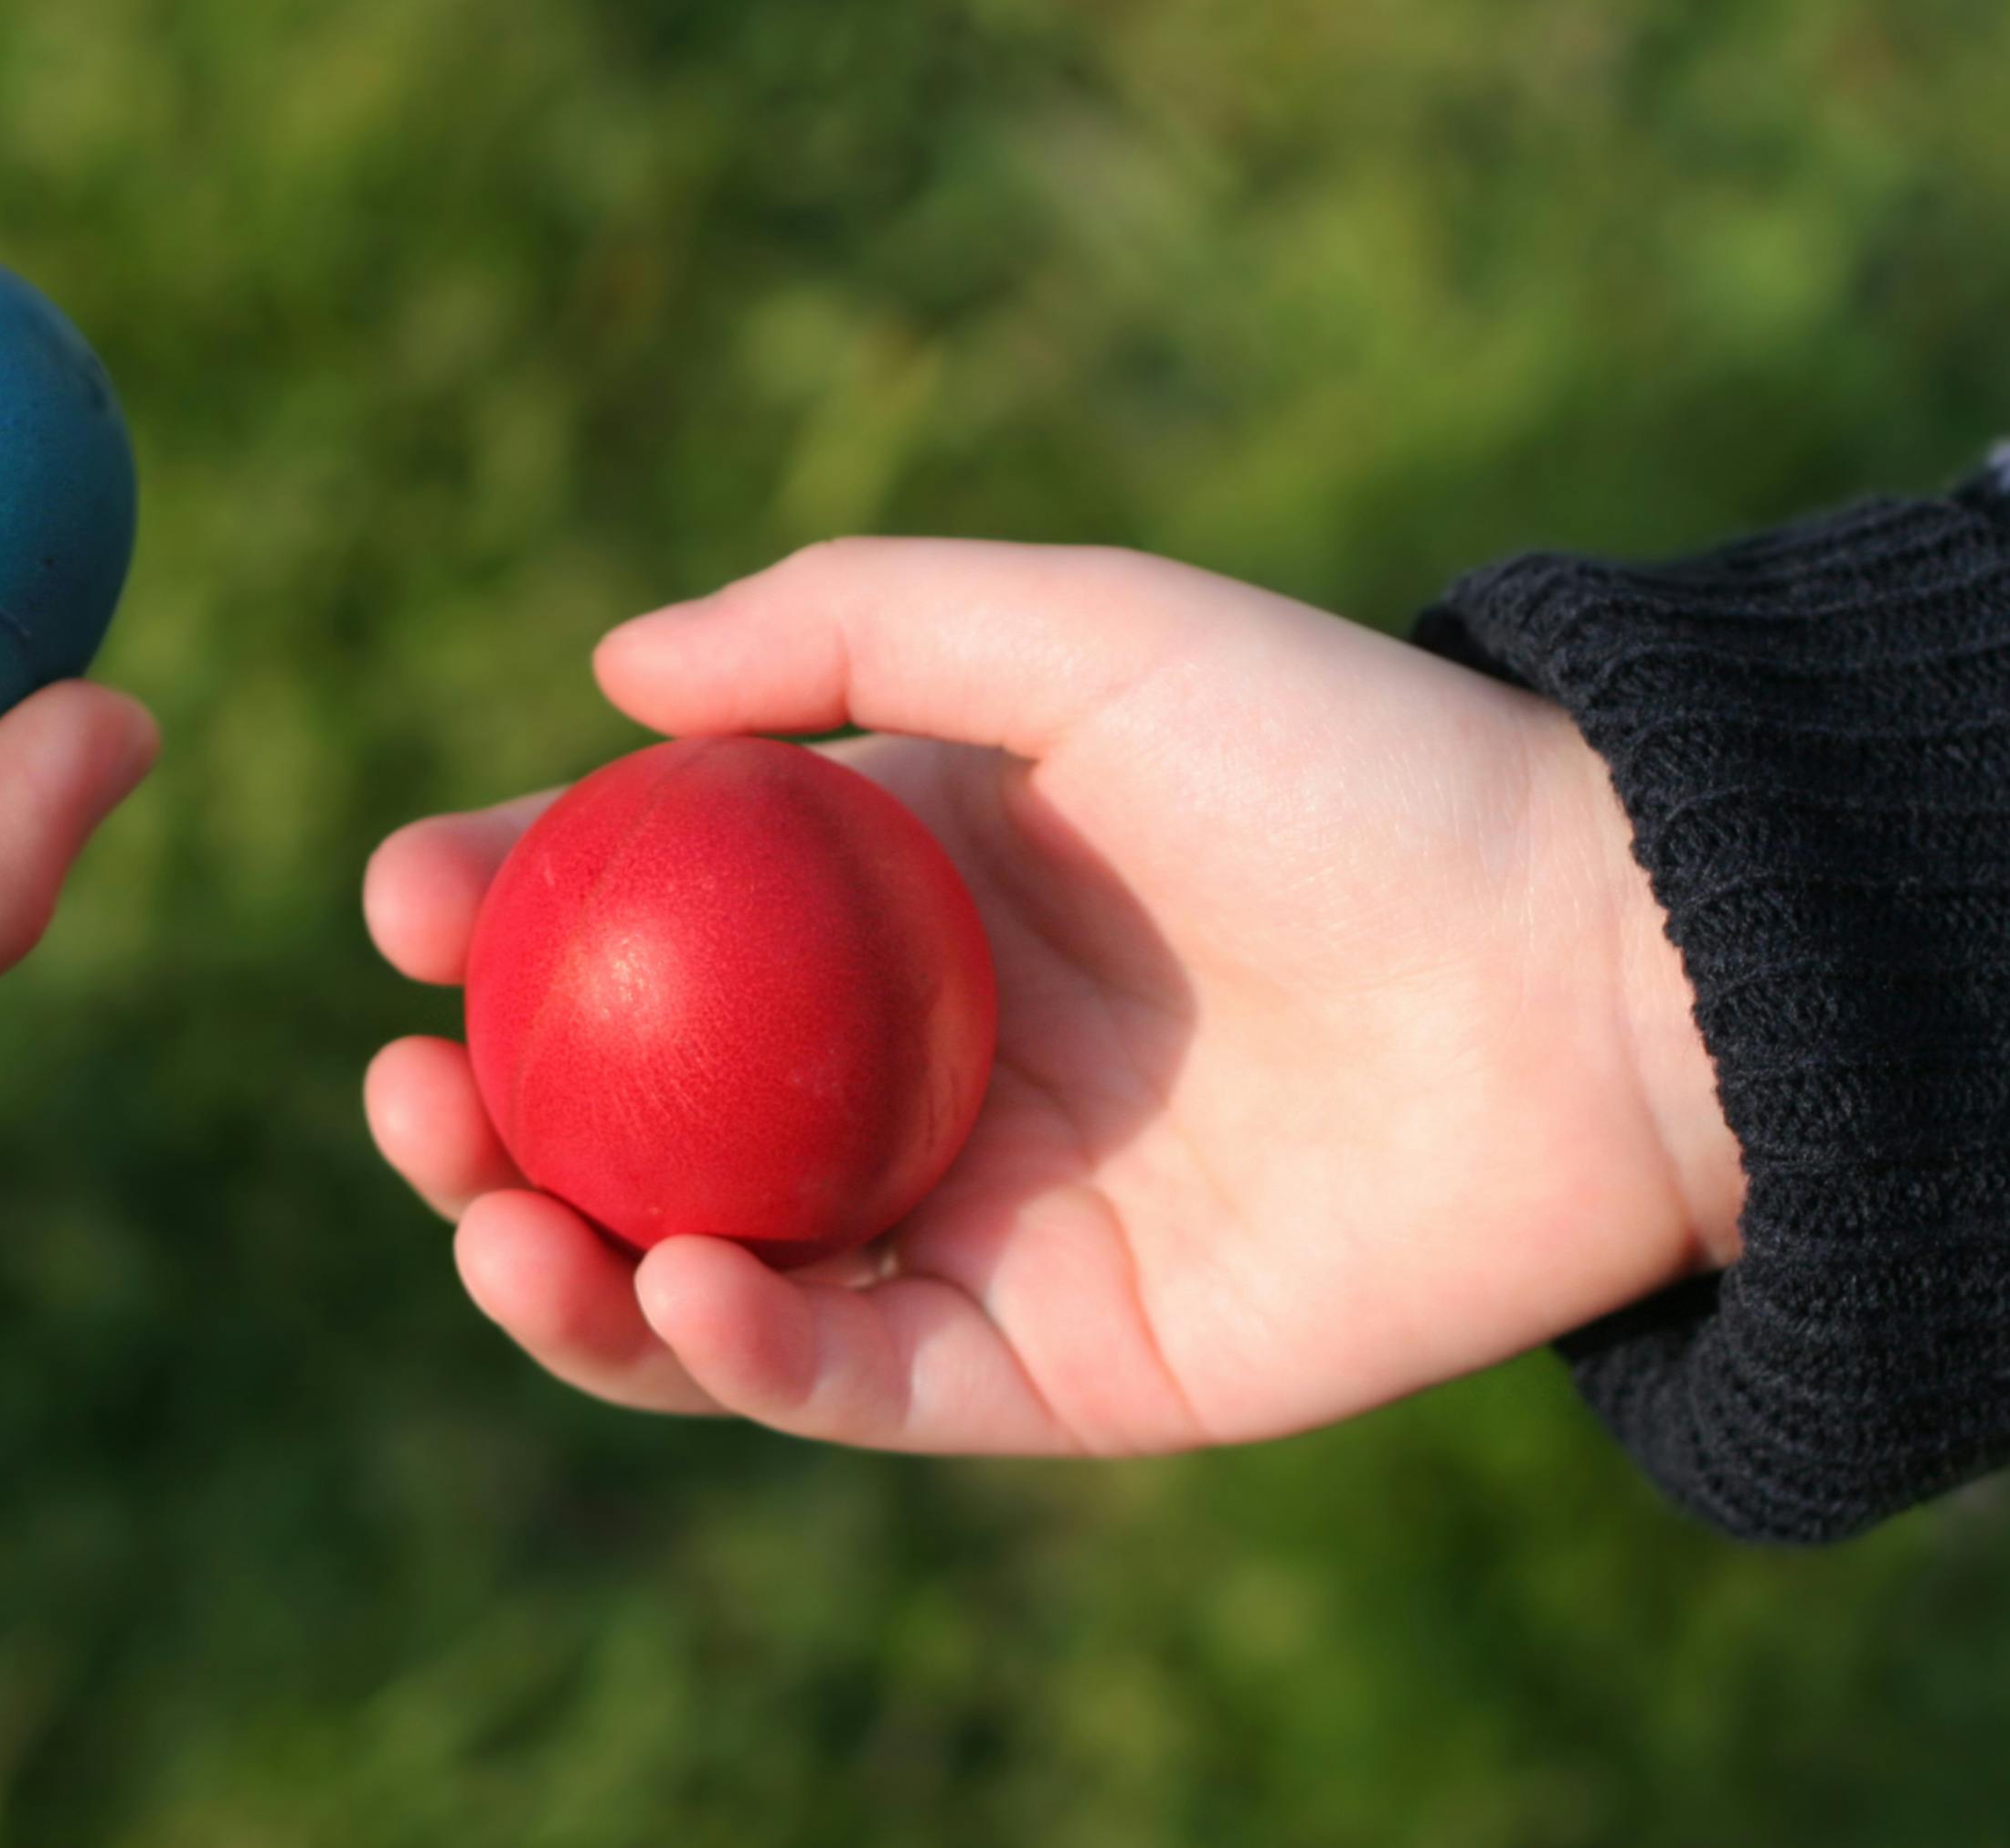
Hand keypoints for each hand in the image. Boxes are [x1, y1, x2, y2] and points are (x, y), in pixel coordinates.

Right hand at [362, 539, 1735, 1453]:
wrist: (1614, 970)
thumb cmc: (1355, 766)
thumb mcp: (1088, 633)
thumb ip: (845, 625)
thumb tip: (610, 672)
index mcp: (898, 896)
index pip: (643, 916)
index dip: (500, 908)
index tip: (396, 894)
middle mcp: (907, 1074)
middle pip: (634, 1120)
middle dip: (482, 1118)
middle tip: (407, 1095)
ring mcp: (975, 1229)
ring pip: (699, 1278)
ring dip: (560, 1267)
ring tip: (487, 1215)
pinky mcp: (1060, 1371)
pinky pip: (850, 1385)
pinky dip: (735, 1355)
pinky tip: (673, 1281)